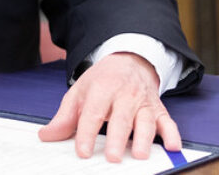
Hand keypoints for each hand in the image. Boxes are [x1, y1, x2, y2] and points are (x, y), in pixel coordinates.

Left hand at [37, 52, 179, 161]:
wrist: (129, 61)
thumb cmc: (102, 81)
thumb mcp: (80, 92)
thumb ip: (65, 116)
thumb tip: (46, 136)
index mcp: (102, 89)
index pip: (93, 113)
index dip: (87, 133)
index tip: (83, 152)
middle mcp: (125, 95)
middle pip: (121, 119)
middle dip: (118, 139)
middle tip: (113, 157)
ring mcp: (144, 102)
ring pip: (146, 121)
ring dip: (144, 138)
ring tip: (140, 155)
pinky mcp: (159, 109)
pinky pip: (168, 121)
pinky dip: (172, 134)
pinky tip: (173, 146)